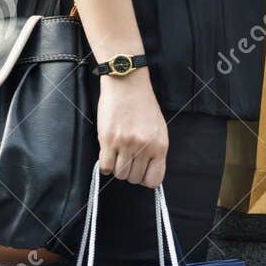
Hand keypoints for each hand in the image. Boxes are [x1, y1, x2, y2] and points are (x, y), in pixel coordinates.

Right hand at [96, 71, 167, 187]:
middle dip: (130, 173)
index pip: (154, 180)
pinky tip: (108, 155)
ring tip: (118, 156)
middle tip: (127, 161)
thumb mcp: (158, 131)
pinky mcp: (108, 139)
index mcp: (160, 147)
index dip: (146, 180)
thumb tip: (149, 172)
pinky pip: (105, 166)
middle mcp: (144, 147)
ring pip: (120, 174)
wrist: (127, 85)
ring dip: (117, 169)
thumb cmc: (144, 107)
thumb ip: (155, 152)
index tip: (141, 173)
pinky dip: (106, 165)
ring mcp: (126, 144)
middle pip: (134, 178)